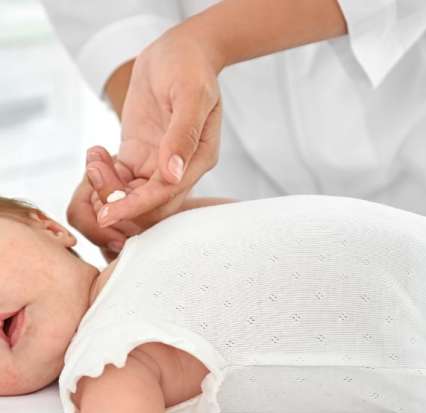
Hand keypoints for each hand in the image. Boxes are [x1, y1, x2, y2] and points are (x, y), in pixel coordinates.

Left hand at [95, 25, 222, 228]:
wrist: (180, 51)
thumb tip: (173, 174)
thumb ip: (183, 135)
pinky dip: (103, 174)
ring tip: (95, 159)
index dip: (137, 206)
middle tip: (93, 178)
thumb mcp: (191, 95)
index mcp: (198, 159)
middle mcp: (180, 168)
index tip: (108, 215)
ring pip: (132, 194)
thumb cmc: (190, 68)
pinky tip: (95, 154)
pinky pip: (120, 177)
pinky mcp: (140, 154)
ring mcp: (159, 162)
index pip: (167, 193)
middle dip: (119, 202)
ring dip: (108, 188)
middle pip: (150, 204)